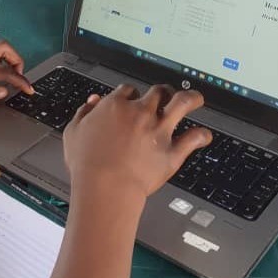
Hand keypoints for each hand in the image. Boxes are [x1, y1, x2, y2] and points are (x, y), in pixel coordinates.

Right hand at [63, 84, 211, 197]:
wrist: (105, 187)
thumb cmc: (87, 164)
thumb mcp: (74, 132)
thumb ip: (83, 113)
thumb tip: (91, 103)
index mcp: (115, 106)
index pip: (128, 90)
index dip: (131, 94)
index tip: (131, 100)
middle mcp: (141, 113)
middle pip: (158, 91)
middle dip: (162, 92)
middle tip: (164, 96)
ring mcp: (159, 131)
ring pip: (183, 103)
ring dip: (191, 99)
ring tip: (196, 99)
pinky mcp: (172, 152)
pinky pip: (194, 138)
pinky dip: (201, 136)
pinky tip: (203, 136)